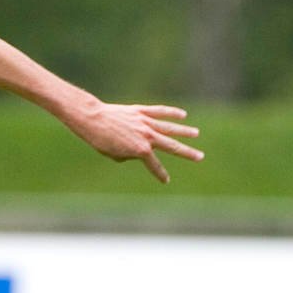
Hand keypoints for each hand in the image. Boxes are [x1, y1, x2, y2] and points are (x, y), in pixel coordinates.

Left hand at [66, 101, 203, 183]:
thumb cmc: (99, 140)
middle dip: (186, 152)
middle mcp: (147, 136)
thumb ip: (130, 155)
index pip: (154, 165)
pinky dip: (172, 113)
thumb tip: (138, 150)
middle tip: (200, 156)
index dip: (160, 174)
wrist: (92, 119)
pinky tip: (183, 115)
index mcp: (140, 150)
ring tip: (195, 134)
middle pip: (171, 146)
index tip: (166, 180)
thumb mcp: (114, 155)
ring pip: (169, 127)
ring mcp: (145, 122)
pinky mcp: (140, 111)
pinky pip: (160, 112)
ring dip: (184, 131)